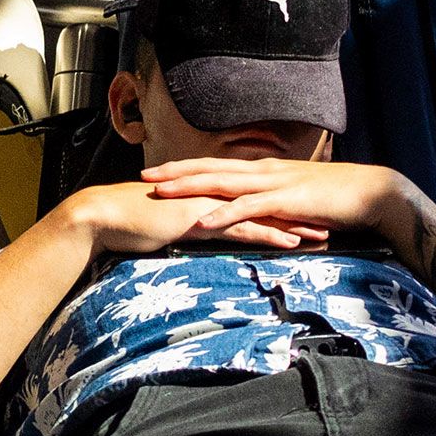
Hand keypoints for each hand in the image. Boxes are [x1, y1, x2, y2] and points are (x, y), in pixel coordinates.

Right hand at [64, 181, 311, 259]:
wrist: (105, 216)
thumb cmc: (130, 221)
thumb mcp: (167, 221)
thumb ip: (186, 223)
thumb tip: (197, 232)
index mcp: (206, 191)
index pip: (252, 197)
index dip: (280, 204)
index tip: (306, 211)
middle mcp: (212, 192)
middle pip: (265, 201)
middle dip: (298, 210)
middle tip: (329, 217)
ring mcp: (209, 204)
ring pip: (261, 213)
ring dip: (294, 224)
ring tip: (323, 233)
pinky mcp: (202, 219)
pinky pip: (242, 228)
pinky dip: (270, 235)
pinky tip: (292, 243)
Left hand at [140, 157, 419, 246]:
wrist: (372, 193)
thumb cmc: (338, 197)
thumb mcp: (298, 198)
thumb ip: (276, 202)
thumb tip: (258, 211)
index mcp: (264, 171)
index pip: (217, 165)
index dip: (186, 168)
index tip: (158, 171)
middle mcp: (264, 172)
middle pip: (211, 169)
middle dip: (176, 173)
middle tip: (144, 177)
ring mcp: (274, 184)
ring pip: (222, 184)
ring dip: (190, 188)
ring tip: (162, 194)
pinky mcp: (285, 202)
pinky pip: (247, 208)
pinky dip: (223, 215)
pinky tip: (202, 223)